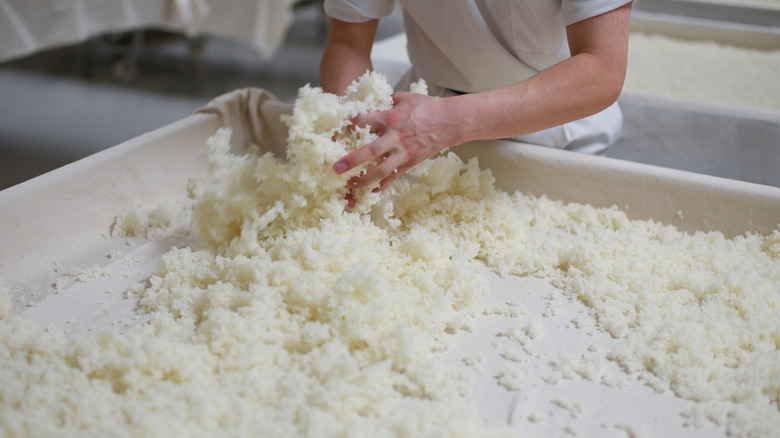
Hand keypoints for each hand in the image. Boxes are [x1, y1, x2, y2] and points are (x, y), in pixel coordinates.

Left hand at [333, 92, 459, 193]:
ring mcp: (403, 152)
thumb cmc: (427, 106)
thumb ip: (385, 102)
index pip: (363, 122)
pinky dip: (383, 186)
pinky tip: (372, 192)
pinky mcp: (410, 162)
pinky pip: (394, 177)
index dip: (350, 125)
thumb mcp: (404, 97)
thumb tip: (371, 102)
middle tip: (336, 168)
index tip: (341, 129)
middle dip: (351, 161)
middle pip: (369, 151)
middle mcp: (395, 137)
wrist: (450, 121)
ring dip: (364, 179)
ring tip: (350, 184)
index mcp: (391, 118)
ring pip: (381, 170)